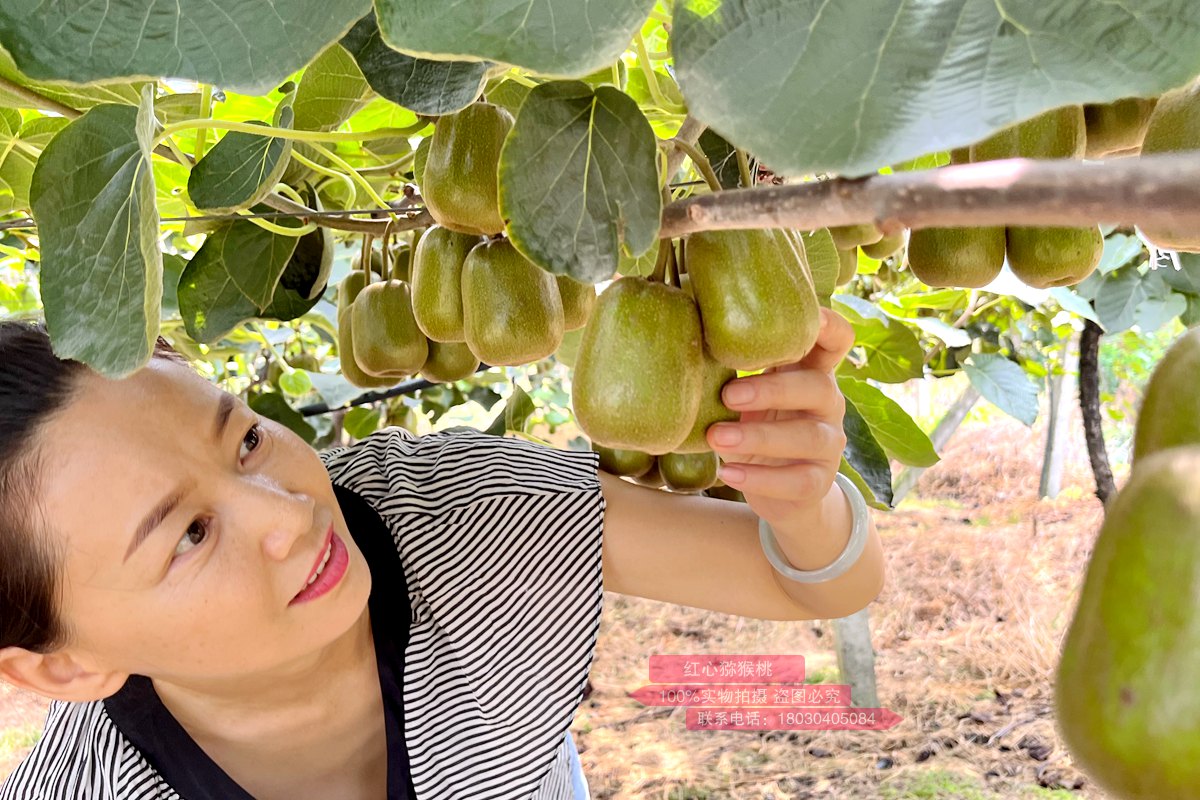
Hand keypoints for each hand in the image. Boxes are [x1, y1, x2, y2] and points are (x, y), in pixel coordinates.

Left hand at [705, 307, 855, 525]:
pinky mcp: (819, 482)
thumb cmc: (756, 427)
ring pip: (808, 436)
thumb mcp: (747, 397)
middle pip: (818, 386)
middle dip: (773, 389)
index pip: (837, 340)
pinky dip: (760, 478)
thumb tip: (684, 338)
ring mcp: (830, 444)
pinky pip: (797, 480)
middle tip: (727, 395)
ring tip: (717, 437)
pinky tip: (728, 472)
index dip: (827, 324)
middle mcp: (829, 404)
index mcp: (812, 372)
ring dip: (760, 436)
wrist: (778, 493)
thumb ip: (734, 371)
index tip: (794, 319)